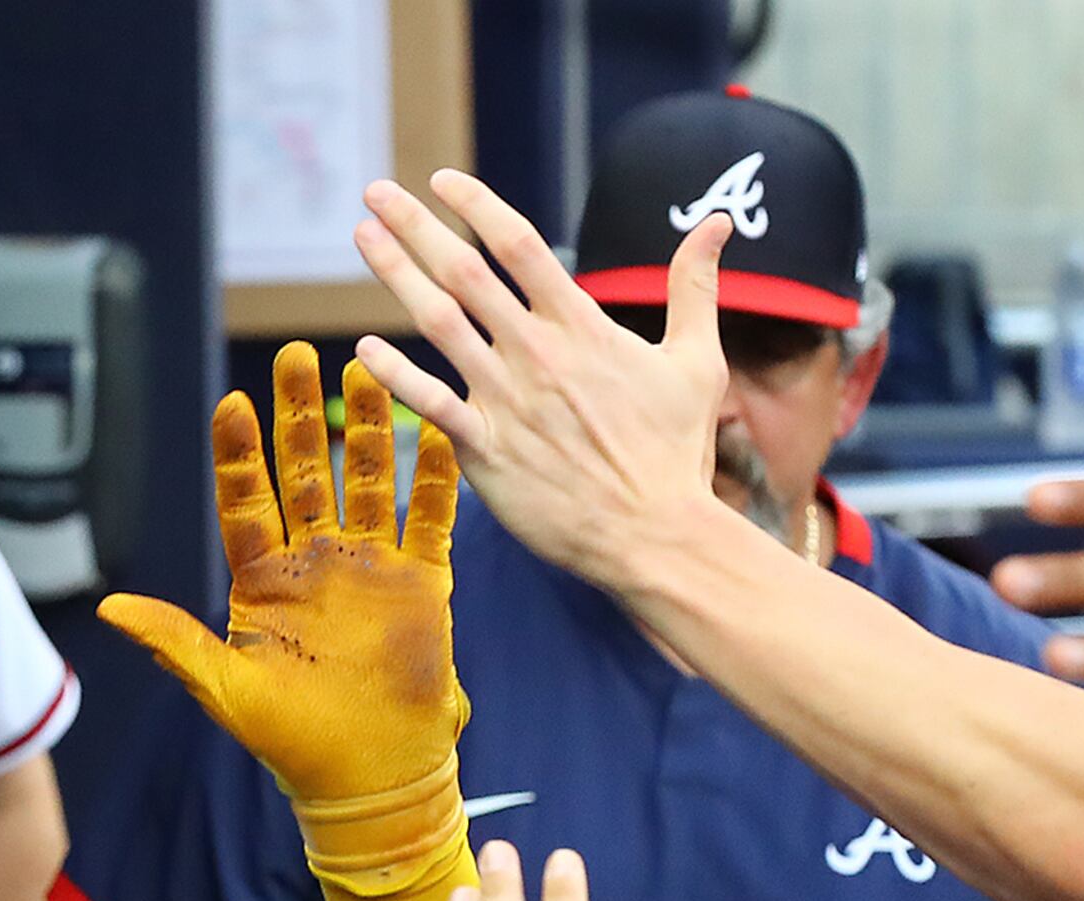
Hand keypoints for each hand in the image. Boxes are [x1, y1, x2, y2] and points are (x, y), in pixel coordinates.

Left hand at [98, 343, 467, 801]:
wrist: (370, 779)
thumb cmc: (291, 742)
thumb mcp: (226, 690)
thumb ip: (174, 642)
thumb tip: (108, 610)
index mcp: (264, 580)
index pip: (245, 503)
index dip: (238, 456)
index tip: (232, 403)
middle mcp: (316, 562)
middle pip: (305, 475)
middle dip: (300, 417)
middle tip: (295, 356)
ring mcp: (371, 567)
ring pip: (368, 482)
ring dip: (366, 429)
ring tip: (364, 368)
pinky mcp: (422, 584)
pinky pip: (431, 520)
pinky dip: (436, 477)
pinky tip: (436, 427)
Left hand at [344, 169, 746, 596]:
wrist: (655, 535)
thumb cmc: (676, 453)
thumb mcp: (698, 360)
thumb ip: (695, 286)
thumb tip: (720, 223)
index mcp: (582, 327)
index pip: (518, 245)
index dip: (475, 205)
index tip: (442, 181)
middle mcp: (536, 354)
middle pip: (465, 271)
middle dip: (416, 225)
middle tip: (376, 191)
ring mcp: (507, 402)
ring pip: (439, 323)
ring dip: (396, 275)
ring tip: (363, 237)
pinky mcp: (486, 452)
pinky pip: (430, 404)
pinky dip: (395, 374)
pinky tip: (363, 347)